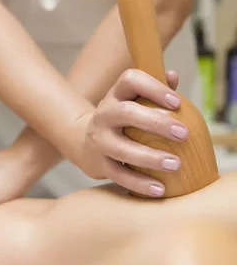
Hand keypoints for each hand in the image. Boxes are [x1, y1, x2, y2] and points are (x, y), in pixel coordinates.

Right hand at [79, 69, 187, 196]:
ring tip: (175, 164)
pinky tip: (160, 188)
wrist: (82, 141)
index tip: (177, 102)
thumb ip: (154, 89)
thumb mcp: (132, 100)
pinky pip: (119, 175)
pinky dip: (140, 183)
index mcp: (116, 95)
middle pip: (127, 113)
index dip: (153, 88)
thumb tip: (174, 76)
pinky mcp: (98, 164)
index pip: (130, 80)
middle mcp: (104, 114)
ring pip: (122, 148)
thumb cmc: (121, 119)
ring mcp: (99, 140)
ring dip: (150, 157)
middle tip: (183, 134)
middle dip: (157, 123)